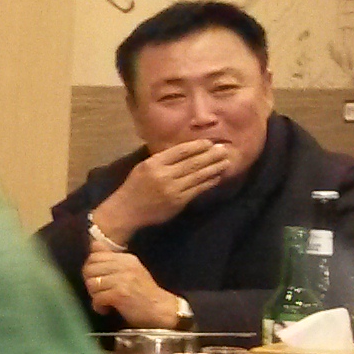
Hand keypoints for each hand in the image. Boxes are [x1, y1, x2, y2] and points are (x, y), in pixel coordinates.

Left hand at [83, 249, 181, 328]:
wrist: (161, 310)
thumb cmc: (144, 293)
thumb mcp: (131, 271)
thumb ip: (112, 260)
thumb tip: (93, 245)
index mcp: (126, 258)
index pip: (95, 256)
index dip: (90, 270)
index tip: (96, 280)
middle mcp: (125, 266)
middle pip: (89, 269)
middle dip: (90, 283)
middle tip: (98, 293)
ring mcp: (123, 279)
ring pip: (91, 284)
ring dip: (94, 296)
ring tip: (103, 302)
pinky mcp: (120, 294)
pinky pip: (97, 298)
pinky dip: (98, 306)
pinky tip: (106, 309)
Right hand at [94, 139, 236, 242]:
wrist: (126, 211)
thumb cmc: (135, 187)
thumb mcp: (144, 167)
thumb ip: (162, 159)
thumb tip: (186, 151)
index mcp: (154, 163)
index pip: (180, 151)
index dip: (197, 146)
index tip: (210, 142)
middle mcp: (164, 175)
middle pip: (193, 162)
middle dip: (211, 155)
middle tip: (225, 149)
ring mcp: (172, 189)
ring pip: (198, 176)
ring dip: (214, 168)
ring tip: (226, 162)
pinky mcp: (178, 202)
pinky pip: (198, 190)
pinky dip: (209, 182)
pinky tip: (217, 177)